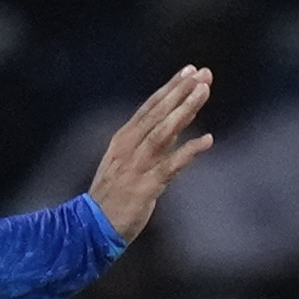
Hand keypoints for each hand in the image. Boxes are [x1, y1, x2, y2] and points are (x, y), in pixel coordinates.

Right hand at [88, 65, 215, 240]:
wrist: (91, 228)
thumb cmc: (111, 197)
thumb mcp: (123, 163)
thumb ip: (146, 145)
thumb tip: (173, 126)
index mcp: (123, 140)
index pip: (149, 107)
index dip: (170, 88)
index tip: (189, 71)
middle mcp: (129, 148)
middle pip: (158, 113)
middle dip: (180, 91)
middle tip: (202, 73)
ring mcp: (136, 166)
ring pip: (164, 132)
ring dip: (184, 110)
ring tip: (204, 92)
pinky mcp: (145, 187)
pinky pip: (172, 165)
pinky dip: (189, 151)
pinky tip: (208, 140)